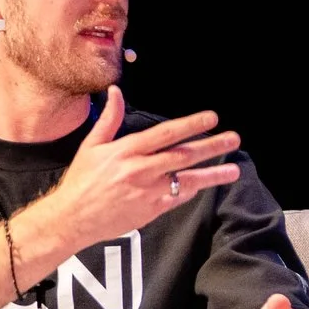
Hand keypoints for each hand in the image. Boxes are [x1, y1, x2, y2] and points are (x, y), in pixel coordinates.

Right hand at [32, 87, 240, 255]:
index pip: (165, 133)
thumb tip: (115, 90)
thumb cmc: (81, 180)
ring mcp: (148, 191)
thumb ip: (109, 118)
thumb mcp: (92, 145)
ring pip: (187, 180)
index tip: (212, 117)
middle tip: (234, 139)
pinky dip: (190, 190)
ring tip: (235, 171)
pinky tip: (204, 184)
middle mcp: (140, 170)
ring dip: (213, 175)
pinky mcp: (151, 210)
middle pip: (183, 155)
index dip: (191, 124)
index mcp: (127, 150)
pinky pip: (177, 198)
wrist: (73, 218)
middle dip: (211, 146)